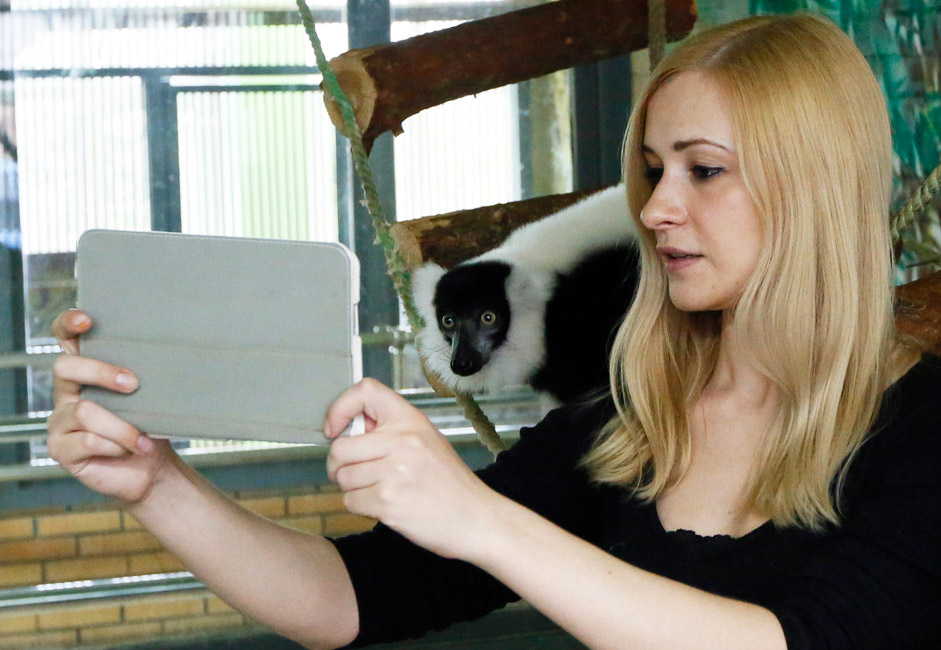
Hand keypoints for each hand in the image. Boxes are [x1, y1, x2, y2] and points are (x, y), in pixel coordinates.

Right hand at [46, 309, 175, 503]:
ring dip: (120, 426)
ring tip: (142, 440)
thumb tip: (174, 354)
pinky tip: (130, 450)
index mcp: (86, 372)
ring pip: (83, 411)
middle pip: (66, 367)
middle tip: (133, 384)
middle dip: (101, 373)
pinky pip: (87, 440)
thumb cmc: (150, 425)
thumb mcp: (151, 396)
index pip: (65, 340)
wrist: (152, 466)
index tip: (87, 320)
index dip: (68, 325)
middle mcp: (67, 392)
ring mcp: (60, 421)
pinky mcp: (61, 449)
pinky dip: (115, 445)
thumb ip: (148, 375)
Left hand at [325, 378, 498, 559]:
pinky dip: (361, 508)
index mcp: (411, 421)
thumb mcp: (427, 441)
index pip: (365, 391)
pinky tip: (386, 507)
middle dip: (340, 465)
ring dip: (354, 489)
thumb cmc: (450, 484)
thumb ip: (392, 432)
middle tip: (356, 474)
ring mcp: (394, 471)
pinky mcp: (388, 501)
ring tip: (382, 491)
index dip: (340, 408)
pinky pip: (350, 502)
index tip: (336, 429)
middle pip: (340, 448)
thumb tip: (348, 432)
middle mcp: (402, 441)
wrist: (477, 519)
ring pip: (342, 477)